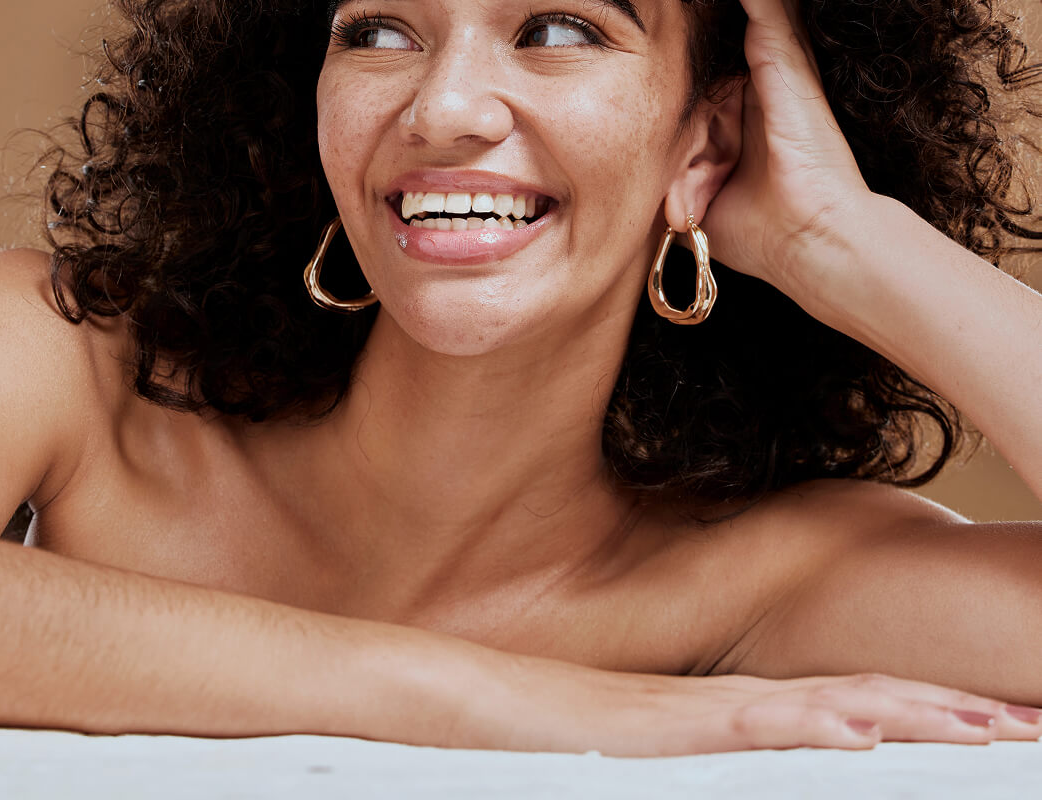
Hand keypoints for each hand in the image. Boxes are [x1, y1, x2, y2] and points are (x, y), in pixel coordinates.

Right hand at [489, 660, 1041, 755]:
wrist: (477, 702)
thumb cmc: (558, 738)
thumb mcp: (654, 762)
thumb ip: (709, 758)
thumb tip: (771, 763)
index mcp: (740, 715)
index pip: (853, 708)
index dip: (929, 714)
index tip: (996, 726)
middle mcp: (738, 704)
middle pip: (863, 700)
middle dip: (953, 714)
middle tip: (1032, 723)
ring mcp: (708, 711)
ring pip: (830, 706)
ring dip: (915, 715)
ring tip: (991, 726)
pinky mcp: (670, 728)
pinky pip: (754, 723)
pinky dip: (816, 725)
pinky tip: (866, 731)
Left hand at [700, 0, 872, 294]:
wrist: (810, 243)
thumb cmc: (761, 230)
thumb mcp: (699, 200)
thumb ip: (675, 180)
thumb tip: (655, 184)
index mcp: (742, 115)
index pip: (713, 62)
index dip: (695, 33)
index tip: (671, 0)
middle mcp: (762, 87)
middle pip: (737, 25)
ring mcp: (779, 74)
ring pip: (757, 7)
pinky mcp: (788, 69)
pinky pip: (766, 11)